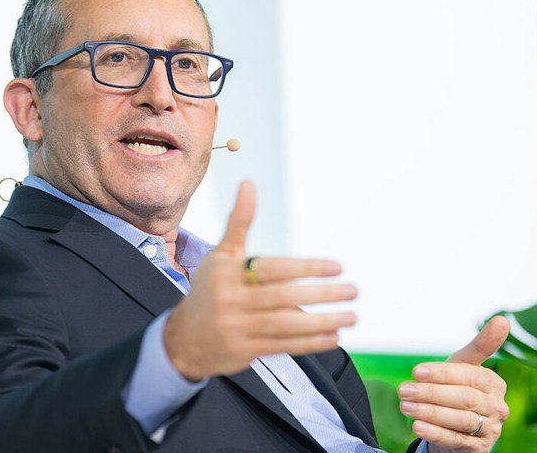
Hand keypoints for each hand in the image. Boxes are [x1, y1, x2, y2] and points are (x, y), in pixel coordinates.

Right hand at [163, 181, 358, 380]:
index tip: (337, 267)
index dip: (306, 267)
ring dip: (323, 322)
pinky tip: (333, 336)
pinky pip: (283, 347)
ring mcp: (237, 328)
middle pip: (283, 297)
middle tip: (352, 290)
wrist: (183, 339)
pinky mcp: (244, 352)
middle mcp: (231, 300)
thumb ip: (239, 222)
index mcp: (227, 273)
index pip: (272, 268)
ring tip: (351, 316)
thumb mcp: (220, 255)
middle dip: (322, 295)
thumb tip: (248, 183)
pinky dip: (310, 343)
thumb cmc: (209, 290)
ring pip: (287, 325)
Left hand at [398, 316, 510, 452]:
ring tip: (405, 406)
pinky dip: (435, 433)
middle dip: (431, 393)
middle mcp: (497, 407)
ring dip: (429, 412)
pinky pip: (455, 440)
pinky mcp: (478, 449)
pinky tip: (416, 426)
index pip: (470, 375)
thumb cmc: (459, 389)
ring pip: (459, 419)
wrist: (458, 426)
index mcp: (494, 383)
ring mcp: (490, 429)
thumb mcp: (464, 367)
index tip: (416, 371)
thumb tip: (503, 319)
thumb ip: (481, 346)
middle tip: (403, 389)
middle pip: (464, 398)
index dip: (442, 373)